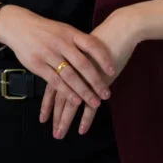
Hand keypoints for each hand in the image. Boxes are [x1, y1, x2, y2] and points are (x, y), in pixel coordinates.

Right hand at [0, 6, 116, 109]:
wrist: (19, 26)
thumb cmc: (45, 29)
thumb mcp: (63, 30)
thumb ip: (78, 41)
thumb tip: (98, 53)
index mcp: (70, 33)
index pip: (91, 45)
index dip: (103, 58)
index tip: (112, 70)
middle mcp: (61, 43)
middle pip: (83, 65)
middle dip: (96, 81)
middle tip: (106, 94)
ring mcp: (49, 54)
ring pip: (70, 76)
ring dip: (84, 91)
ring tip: (95, 102)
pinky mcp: (38, 65)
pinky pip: (55, 81)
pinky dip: (66, 92)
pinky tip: (75, 100)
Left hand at [39, 7, 141, 137]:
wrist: (119, 28)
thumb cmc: (102, 36)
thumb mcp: (81, 47)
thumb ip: (73, 60)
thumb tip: (66, 72)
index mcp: (64, 60)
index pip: (52, 86)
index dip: (47, 103)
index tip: (43, 118)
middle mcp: (71, 69)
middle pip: (59, 96)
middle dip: (55, 115)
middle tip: (52, 132)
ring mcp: (83, 76)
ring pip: (71, 101)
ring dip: (65, 119)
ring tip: (60, 134)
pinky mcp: (97, 81)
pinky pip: (89, 102)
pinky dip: (85, 117)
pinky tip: (82, 129)